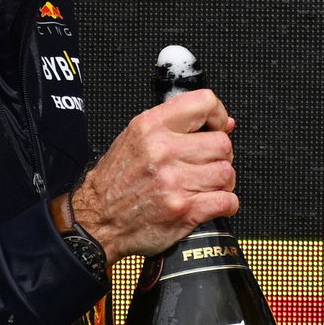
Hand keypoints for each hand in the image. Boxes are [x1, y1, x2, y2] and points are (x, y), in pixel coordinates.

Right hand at [63, 89, 238, 262]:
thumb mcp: (135, 139)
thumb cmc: (116, 182)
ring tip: (204, 186)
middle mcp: (162, 151)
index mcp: (151, 128)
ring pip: (227, 173)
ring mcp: (174, 182)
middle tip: (206, 165)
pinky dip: (227, 205)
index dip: (217, 114)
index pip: (203, 103)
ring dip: (222, 182)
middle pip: (222, 144)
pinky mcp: (184, 210)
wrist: (96, 221)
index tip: (218, 126)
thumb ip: (176, 126)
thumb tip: (224, 123)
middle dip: (220, 156)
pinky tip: (211, 203)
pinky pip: (228, 201)